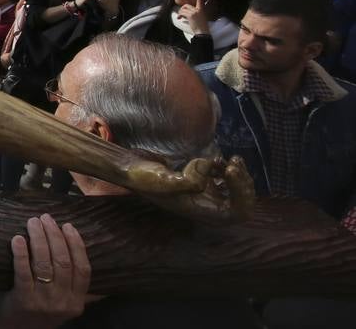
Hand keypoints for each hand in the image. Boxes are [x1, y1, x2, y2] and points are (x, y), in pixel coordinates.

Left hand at [0, 214, 90, 328]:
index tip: (68, 226)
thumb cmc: (43, 314)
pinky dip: (21, 253)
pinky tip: (18, 239)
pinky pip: (22, 272)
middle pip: (63, 262)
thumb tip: (106, 279)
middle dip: (55, 236)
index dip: (77, 245)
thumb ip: (82, 292)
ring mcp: (43, 301)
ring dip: (39, 239)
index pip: (83, 269)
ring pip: (44, 264)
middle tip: (46, 218)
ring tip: (33, 222)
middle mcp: (63, 301)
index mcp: (77, 301)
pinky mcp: (22, 300)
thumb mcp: (67, 306)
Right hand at [132, 154, 255, 221]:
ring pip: (236, 191)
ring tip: (233, 159)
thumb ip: (185, 183)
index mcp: (200, 211)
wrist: (130, 167)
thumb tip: (207, 177)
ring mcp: (205, 194)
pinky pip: (225, 180)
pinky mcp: (201, 182)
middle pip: (241, 203)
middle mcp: (206, 205)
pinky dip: (227, 169)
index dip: (240, 193)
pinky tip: (219, 160)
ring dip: (239, 175)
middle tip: (234, 163)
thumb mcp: (162, 180)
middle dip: (243, 183)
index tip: (230, 170)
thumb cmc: (143, 177)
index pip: (236, 212)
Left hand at [181, 0, 211, 34]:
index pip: (200, 1)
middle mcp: (198, 10)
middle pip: (186, 5)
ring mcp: (194, 12)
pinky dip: (179, 16)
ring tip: (181, 17)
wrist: (202, 32)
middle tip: (181, 15)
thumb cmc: (201, 27)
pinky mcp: (191, 15)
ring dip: (180, 13)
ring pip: (183, 9)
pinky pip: (182, 13)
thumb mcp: (200, 18)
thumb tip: (185, 12)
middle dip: (182, 9)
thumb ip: (194, 14)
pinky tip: (179, 19)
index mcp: (201, 10)